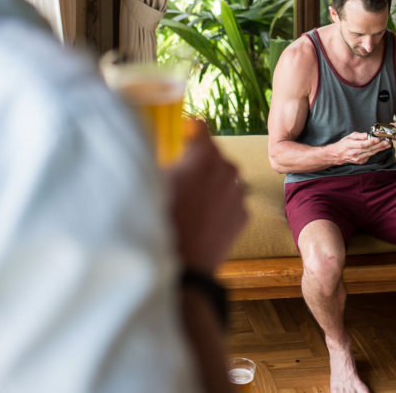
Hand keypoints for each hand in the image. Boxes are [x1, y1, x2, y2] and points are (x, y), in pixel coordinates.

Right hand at [165, 119, 247, 272]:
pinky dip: (218, 206)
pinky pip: (229, 202)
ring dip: (209, 185)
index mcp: (205, 155)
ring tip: (188, 204)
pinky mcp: (244, 216)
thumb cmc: (159, 222)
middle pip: (212, 155)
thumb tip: (155, 149)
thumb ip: (160, 158)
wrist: (182, 269)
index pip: (199, 127)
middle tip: (177, 178)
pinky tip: (200, 220)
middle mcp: (229, 169)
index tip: (177, 137)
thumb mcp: (150, 182)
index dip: (185, 130)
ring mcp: (240, 194)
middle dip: (196, 162)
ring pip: (223, 179)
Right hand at [332, 131, 391, 163]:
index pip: (362, 144)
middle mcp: (354, 153)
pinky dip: (376, 151)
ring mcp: (358, 159)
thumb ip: (359, 136)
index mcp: (350, 145)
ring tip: (387, 144)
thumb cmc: (343, 144)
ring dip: (380, 149)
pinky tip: (381, 147)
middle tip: (387, 142)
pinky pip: (369, 156)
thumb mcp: (349, 136)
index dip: (371, 142)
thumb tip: (368, 135)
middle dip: (379, 145)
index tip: (378, 139)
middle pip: (368, 149)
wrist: (337, 155)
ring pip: (371, 153)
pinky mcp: (361, 162)